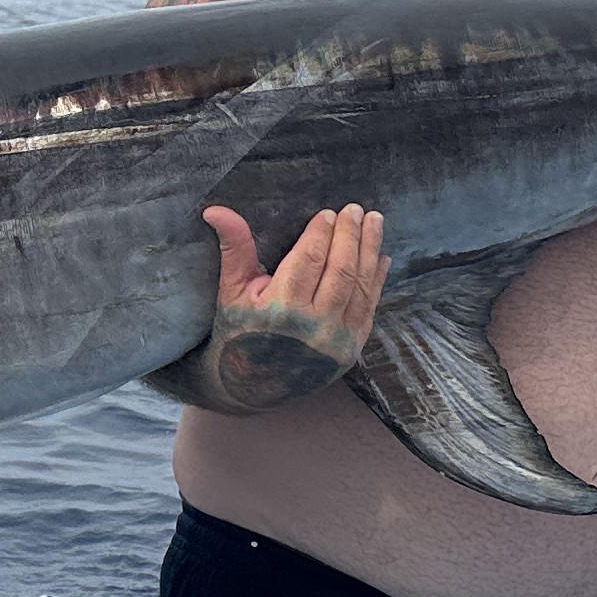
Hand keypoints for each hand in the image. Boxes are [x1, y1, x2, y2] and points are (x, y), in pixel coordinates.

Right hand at [183, 202, 388, 413]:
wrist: (252, 386)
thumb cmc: (239, 333)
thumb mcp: (232, 291)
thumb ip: (234, 248)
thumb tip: (216, 210)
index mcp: (281, 309)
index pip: (309, 260)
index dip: (320, 233)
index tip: (327, 213)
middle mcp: (314, 327)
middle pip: (340, 270)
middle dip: (350, 235)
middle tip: (355, 209)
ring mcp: (337, 341)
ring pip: (359, 286)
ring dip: (370, 250)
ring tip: (374, 222)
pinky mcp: (351, 351)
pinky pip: (369, 308)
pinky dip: (377, 280)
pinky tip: (381, 257)